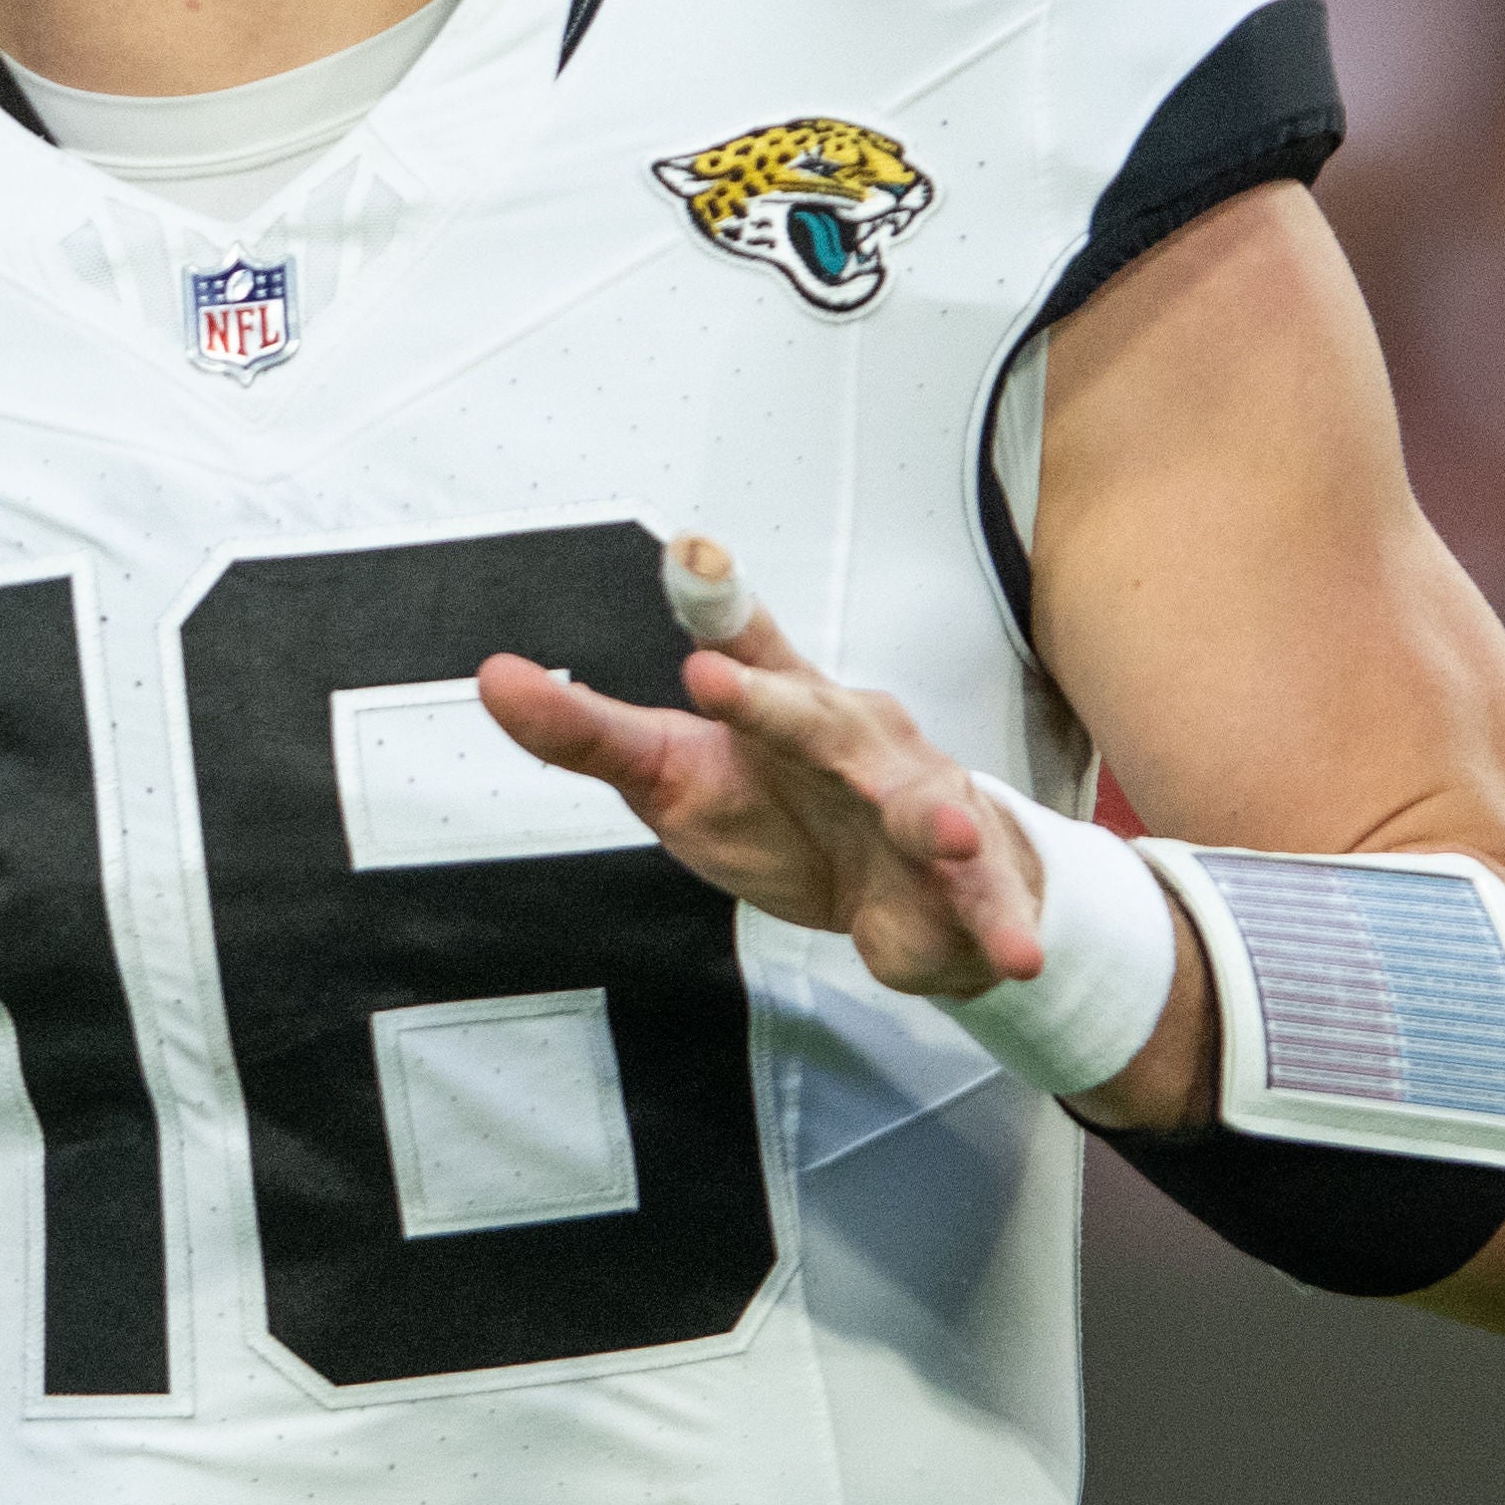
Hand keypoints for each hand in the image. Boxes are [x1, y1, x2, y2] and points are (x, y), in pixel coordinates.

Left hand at [478, 544, 1050, 1000]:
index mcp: (786, 705)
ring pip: (930, 808)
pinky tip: (1013, 955)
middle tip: (718, 682)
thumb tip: (491, 674)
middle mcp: (858, 739)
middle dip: (781, 706)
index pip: (747, 649)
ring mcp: (922, 805)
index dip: (716, 604)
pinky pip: (983, 904)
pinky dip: (996, 927)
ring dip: (943, 822)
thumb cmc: (775, 811)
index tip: (687, 550)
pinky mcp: (968, 881)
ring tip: (951, 841)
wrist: (897, 891)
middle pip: (821, 719)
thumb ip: (587, 734)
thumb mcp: (669, 775)